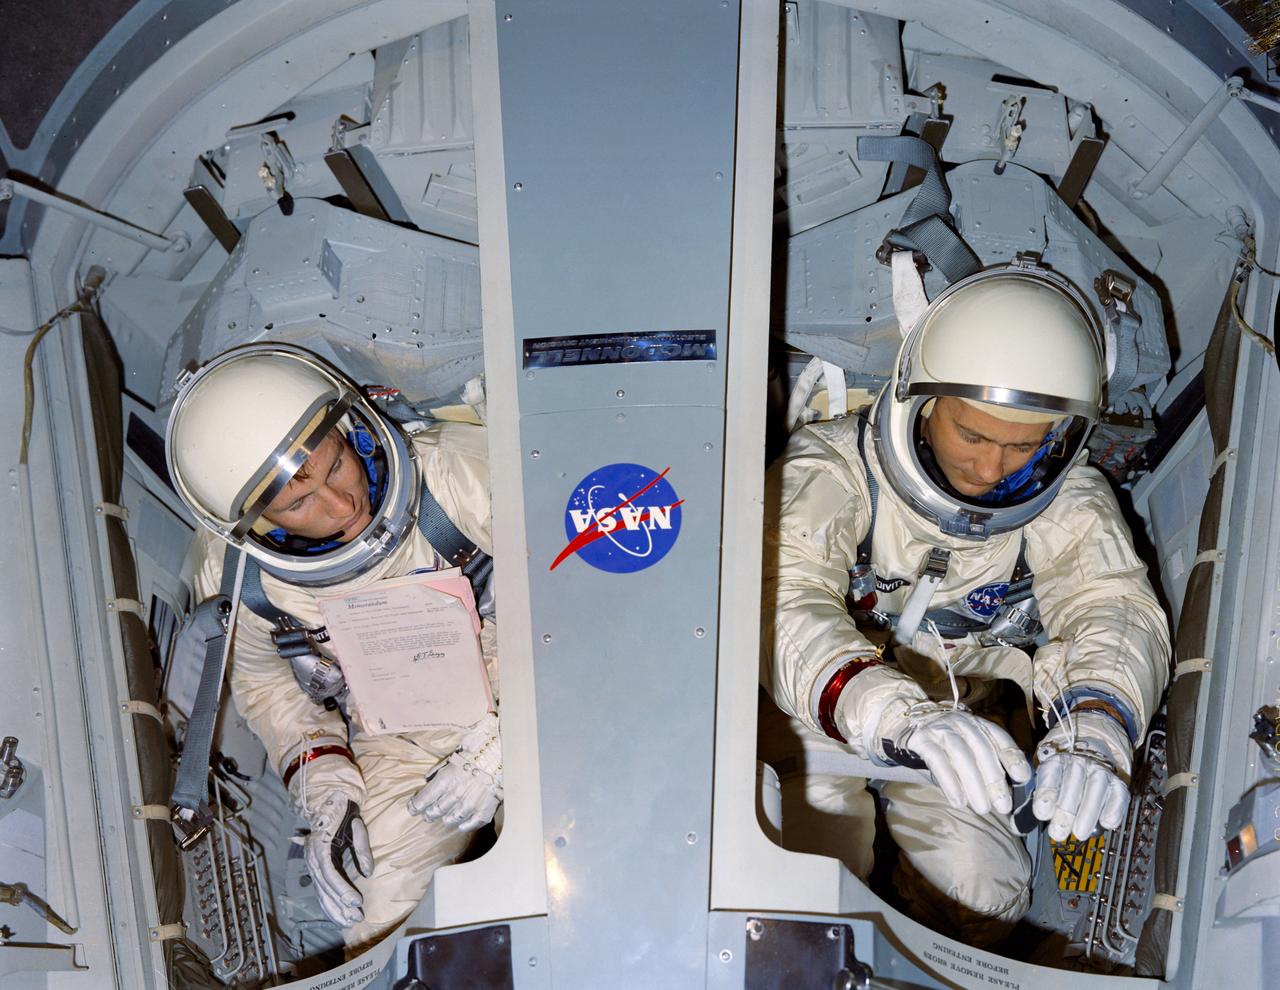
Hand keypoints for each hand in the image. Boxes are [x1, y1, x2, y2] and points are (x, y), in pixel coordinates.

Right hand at [304, 792, 372, 926]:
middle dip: (339, 906)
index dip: (342, 890)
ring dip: (333, 908)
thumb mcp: (356, 827)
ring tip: (348, 922)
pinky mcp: (315, 866)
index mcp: (319, 846)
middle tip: (355, 918)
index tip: (356, 902)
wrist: (328, 798)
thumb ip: (361, 850)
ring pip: (320, 891)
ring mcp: (311, 863)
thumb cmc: (343, 811)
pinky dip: (328, 902)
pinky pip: (320, 888)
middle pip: (323, 888)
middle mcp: (311, 857)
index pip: (329, 874)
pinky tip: (337, 914)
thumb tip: (368, 873)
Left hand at [407, 712, 502, 830]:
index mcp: (444, 781)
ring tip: (445, 817)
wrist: (501, 754)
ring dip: (445, 818)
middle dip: (429, 813)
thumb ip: (439, 771)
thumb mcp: (452, 757)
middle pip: (435, 812)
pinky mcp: (483, 811)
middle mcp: (454, 795)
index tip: (412, 808)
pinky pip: (470, 824)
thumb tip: (428, 780)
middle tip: (427, 814)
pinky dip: (464, 825)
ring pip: (450, 820)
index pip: (423, 800)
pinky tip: (461, 824)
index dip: (415, 806)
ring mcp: (469, 805)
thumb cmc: (476, 752)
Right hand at [877, 702, 1032, 815]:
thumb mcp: (965, 748)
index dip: (1012, 757)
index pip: (999, 738)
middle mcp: (960, 722)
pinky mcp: (920, 739)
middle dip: (994, 779)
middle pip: (981, 748)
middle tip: (1003, 806)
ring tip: (982, 808)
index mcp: (976, 724)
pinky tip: (958, 801)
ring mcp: (939, 728)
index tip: (1022, 778)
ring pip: (961, 754)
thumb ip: (983, 766)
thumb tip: (1004, 797)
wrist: (901, 725)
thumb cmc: (940, 745)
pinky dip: (950, 781)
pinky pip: (937, 760)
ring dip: (974, 784)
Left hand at [1033, 711, 1131, 840]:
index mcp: (1056, 761)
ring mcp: (1100, 771)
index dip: (1046, 793)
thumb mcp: (1045, 786)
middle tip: (1058, 833)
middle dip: (1065, 810)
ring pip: (1096, 787)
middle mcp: (1078, 762)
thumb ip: (1034, 806)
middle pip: (1073, 782)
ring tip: (1079, 833)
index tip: (1041, 814)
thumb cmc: (1063, 781)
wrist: (1091, 758)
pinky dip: (1114, 809)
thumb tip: (1015, 828)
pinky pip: (1118, 795)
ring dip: (1087, 812)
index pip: (1050, 773)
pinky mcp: (1118, 784)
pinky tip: (1106, 823)